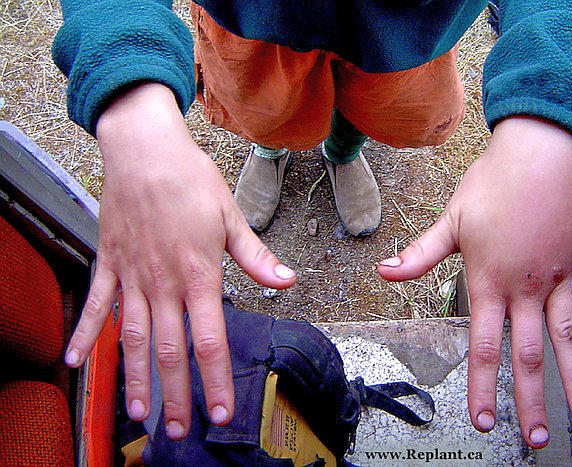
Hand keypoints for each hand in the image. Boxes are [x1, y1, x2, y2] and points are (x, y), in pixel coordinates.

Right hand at [63, 83, 296, 438]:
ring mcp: (132, 275)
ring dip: (135, 377)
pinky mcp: (108, 262)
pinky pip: (95, 304)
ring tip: (137, 413)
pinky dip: (85, 333)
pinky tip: (77, 362)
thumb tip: (287, 281)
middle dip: (176, 394)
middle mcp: (164, 282)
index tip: (223, 411)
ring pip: (134, 337)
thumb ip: (256, 256)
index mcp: (199, 273)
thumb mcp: (231, 215)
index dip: (217, 380)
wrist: (145, 148)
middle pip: (170, 350)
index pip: (211, 340)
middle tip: (179, 430)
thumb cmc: (191, 179)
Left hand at [377, 116, 571, 447]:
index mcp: (489, 282)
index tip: (484, 418)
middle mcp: (525, 287)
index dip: (483, 386)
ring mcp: (557, 277)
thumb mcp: (451, 221)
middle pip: (528, 353)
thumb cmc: (491, 185)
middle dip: (530, 399)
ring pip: (568, 336)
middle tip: (536, 439)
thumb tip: (384, 271)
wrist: (536, 152)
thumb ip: (420, 254)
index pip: (485, 345)